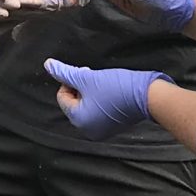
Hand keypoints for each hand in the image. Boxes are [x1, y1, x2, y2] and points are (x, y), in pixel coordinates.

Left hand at [45, 61, 164, 136]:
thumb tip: (48, 65)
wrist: (148, 96)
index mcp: (79, 120)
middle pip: (73, 103)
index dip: (71, 82)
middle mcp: (87, 130)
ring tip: (103, 86)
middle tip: (94, 79)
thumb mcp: (87, 78)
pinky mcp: (112, 128)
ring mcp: (101, 131)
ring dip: (90, 94)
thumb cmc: (116, 88)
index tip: (85, 75)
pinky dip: (100, 102)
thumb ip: (65, 73)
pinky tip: (111, 94)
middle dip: (81, 89)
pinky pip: (98, 113)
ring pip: (86, 107)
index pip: (62, 97)